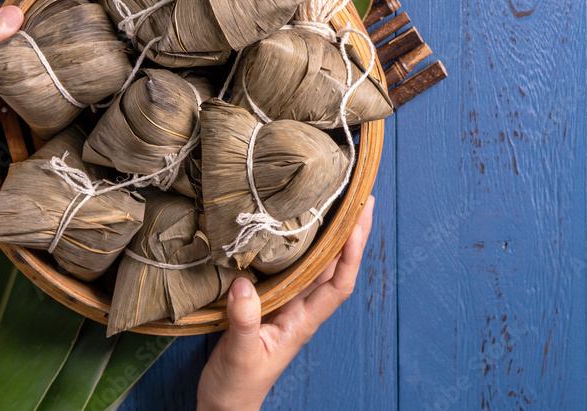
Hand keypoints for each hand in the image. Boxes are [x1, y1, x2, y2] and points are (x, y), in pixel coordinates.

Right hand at [197, 196, 375, 410]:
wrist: (225, 405)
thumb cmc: (237, 385)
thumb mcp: (240, 354)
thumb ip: (244, 322)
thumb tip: (244, 286)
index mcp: (303, 321)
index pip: (339, 283)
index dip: (351, 252)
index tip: (358, 221)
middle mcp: (301, 309)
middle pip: (335, 267)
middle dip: (350, 234)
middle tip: (361, 197)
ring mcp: (287, 305)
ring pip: (316, 265)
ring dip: (329, 236)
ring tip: (337, 203)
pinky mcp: (269, 303)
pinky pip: (291, 269)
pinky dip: (299, 247)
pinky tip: (295, 228)